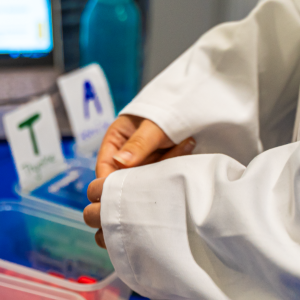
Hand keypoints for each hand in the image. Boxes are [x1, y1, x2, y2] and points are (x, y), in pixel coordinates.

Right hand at [84, 115, 194, 247]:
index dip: (109, 184)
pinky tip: (186, 150)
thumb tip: (119, 163)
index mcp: (116, 140)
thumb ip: (138, 144)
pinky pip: (161, 175)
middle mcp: (127, 153)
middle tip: (157, 180)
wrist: (194, 103)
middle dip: (141, 179)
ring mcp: (144, 161)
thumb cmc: (168, 107)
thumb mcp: (153, 125)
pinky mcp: (160, 166)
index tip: (121, 196)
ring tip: (184, 145)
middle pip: (125, 178)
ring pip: (145, 178)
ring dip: (162, 170)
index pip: (105, 167)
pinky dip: (173, 168)